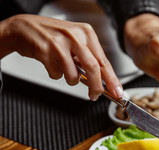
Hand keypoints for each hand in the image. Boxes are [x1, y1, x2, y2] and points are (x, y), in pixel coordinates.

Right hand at [0, 14, 122, 99]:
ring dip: (71, 80)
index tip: (117, 91)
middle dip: (96, 87)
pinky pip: (57, 74)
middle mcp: (75, 36)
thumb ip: (88, 59)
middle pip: (93, 69)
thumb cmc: (52, 36)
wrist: (24, 27)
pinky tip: (52, 63)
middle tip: (95, 95)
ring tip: (65, 70)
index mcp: (86, 33)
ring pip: (74, 75)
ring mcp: (60, 43)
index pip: (104, 61)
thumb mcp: (75, 42)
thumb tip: (101, 81)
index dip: (112, 79)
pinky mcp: (46, 51)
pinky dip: (56, 75)